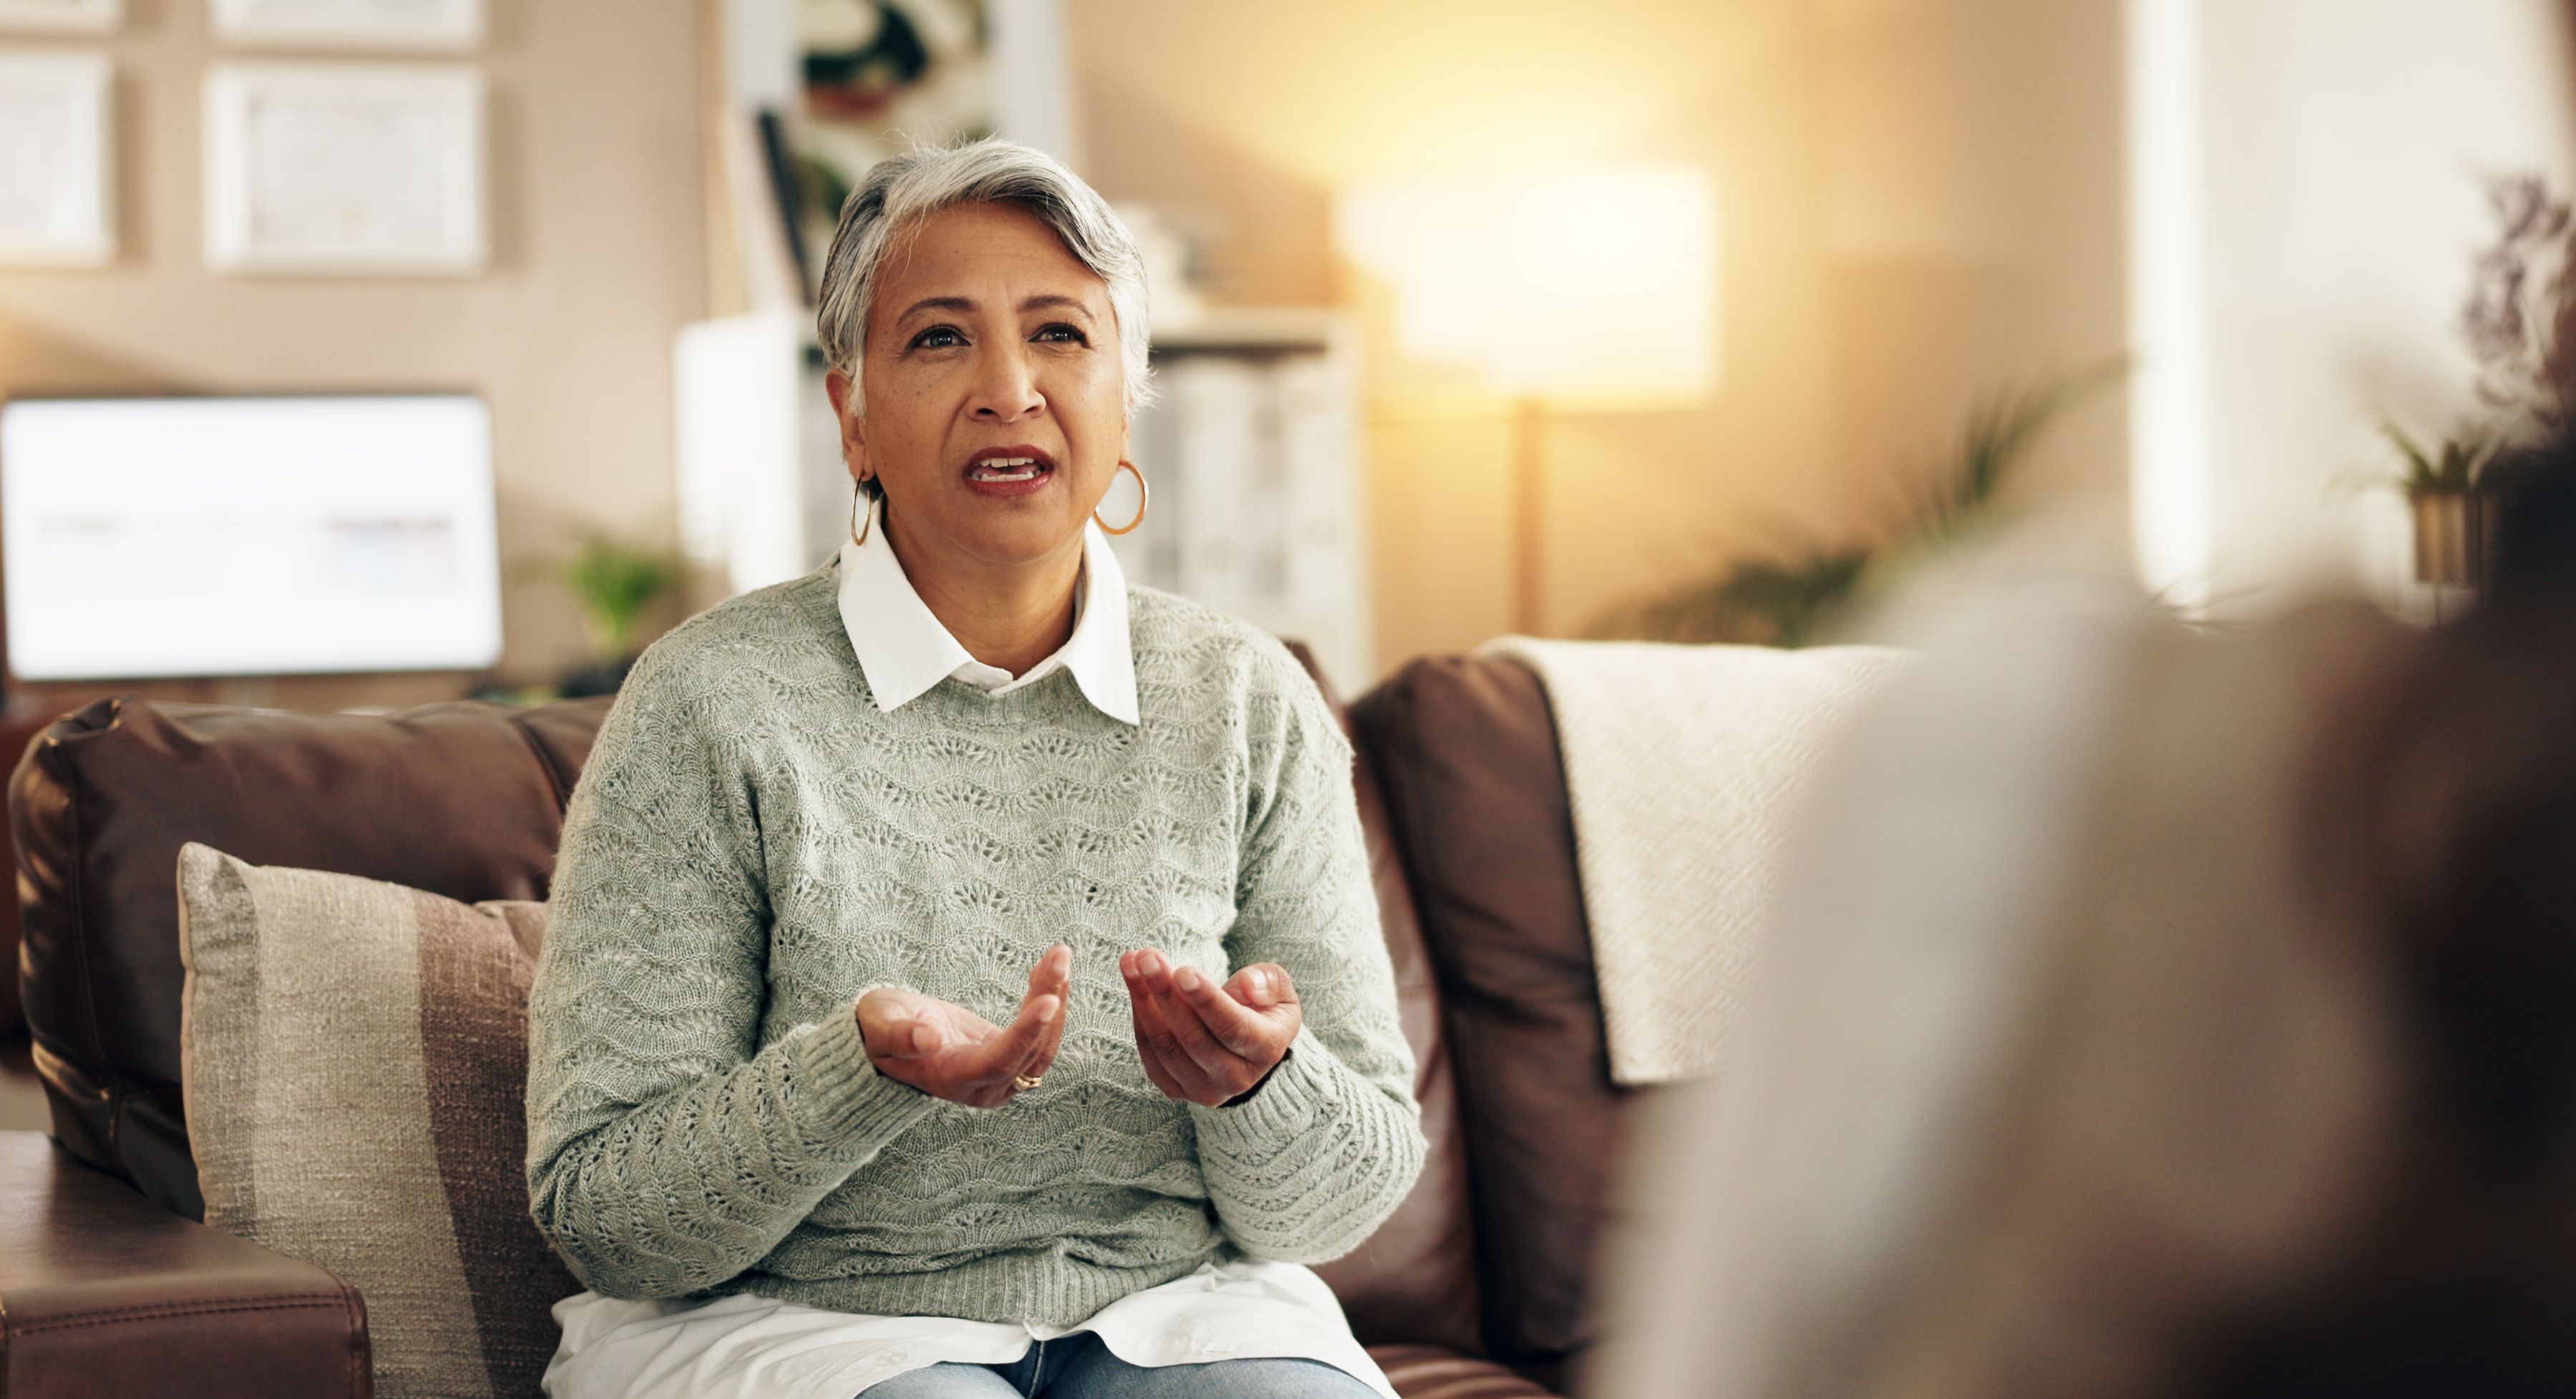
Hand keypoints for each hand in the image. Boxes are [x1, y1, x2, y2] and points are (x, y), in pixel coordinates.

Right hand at [857, 944, 1070, 1107]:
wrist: (888, 1033)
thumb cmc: (878, 1027)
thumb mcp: (878, 1026)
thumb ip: (899, 1035)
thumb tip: (927, 1039)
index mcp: (951, 1080)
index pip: (998, 1062)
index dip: (1025, 1033)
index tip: (1050, 1000)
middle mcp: (983, 1087)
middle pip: (1029, 1051)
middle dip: (1049, 1001)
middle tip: (1059, 955)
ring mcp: (1000, 1076)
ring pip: (1043, 1044)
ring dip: (1056, 998)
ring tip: (1059, 955)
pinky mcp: (1009, 1056)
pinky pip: (1041, 1035)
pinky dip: (1051, 1001)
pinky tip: (1054, 970)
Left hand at [1119, 948, 1300, 1106]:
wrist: (1248, 1045)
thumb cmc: (1262, 1007)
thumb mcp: (1278, 988)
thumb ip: (1268, 981)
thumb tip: (1247, 986)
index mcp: (1266, 1049)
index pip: (1233, 1027)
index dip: (1206, 1000)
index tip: (1182, 971)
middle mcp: (1237, 1078)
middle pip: (1193, 1038)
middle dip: (1165, 994)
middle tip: (1146, 957)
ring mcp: (1204, 1089)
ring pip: (1166, 1047)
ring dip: (1144, 1001)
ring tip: (1133, 962)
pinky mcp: (1177, 1089)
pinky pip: (1150, 1055)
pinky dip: (1138, 1017)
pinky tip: (1135, 984)